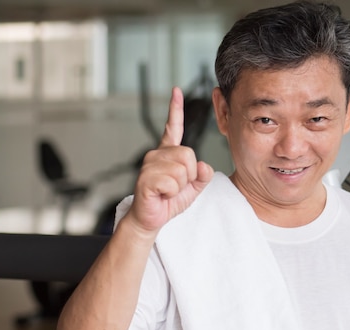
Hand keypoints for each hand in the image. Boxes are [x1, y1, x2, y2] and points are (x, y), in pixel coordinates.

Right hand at [128, 87, 213, 233]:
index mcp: (168, 153)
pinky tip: (161, 195)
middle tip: (175, 186)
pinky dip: (171, 193)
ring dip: (179, 186)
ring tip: (167, 191)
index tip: (176, 91)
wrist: (151, 219)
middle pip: (188, 155)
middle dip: (189, 175)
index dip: (175, 109)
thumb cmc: (168, 201)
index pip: (173, 127)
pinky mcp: (146, 179)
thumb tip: (203, 165)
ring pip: (181, 170)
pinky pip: (171, 182)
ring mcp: (149, 165)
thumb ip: (202, 175)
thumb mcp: (193, 187)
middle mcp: (156, 155)